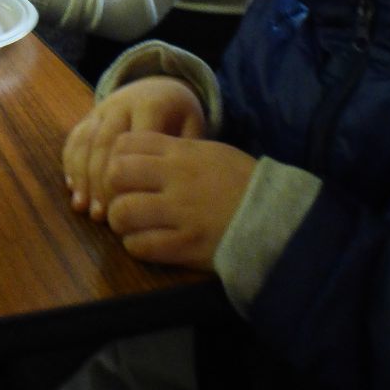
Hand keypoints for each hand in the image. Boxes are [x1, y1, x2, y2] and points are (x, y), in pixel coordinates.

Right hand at [64, 77, 204, 219]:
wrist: (160, 86)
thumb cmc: (180, 118)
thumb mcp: (192, 128)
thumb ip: (182, 155)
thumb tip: (169, 194)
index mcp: (150, 105)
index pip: (134, 142)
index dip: (128, 176)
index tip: (128, 206)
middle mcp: (122, 104)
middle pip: (104, 142)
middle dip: (99, 180)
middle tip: (99, 215)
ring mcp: (102, 108)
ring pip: (85, 141)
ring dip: (81, 176)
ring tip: (83, 207)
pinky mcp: (89, 115)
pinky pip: (75, 138)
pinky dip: (71, 164)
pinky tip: (73, 190)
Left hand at [102, 132, 255, 269]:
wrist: (277, 217)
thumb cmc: (242, 182)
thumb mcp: (209, 152)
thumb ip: (174, 151)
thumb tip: (138, 154)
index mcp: (181, 151)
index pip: (125, 143)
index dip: (116, 158)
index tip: (124, 173)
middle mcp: (176, 178)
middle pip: (116, 174)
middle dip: (112, 189)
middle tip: (122, 199)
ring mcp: (180, 213)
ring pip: (123, 212)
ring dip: (121, 221)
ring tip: (132, 225)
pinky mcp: (185, 245)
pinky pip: (141, 245)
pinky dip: (136, 245)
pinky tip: (146, 242)